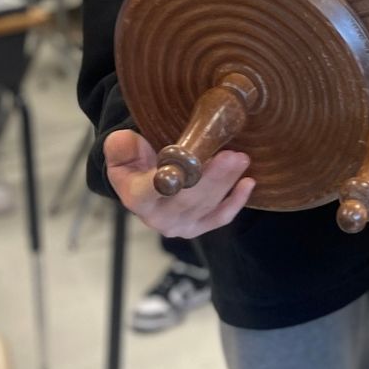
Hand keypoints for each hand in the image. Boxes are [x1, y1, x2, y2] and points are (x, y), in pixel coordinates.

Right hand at [103, 129, 252, 239]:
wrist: (141, 183)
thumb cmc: (133, 163)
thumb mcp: (120, 150)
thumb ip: (120, 146)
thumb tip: (127, 141)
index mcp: (137, 197)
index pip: (155, 188)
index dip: (176, 176)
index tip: (194, 160)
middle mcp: (158, 217)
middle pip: (190, 198)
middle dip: (213, 176)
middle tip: (233, 156)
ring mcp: (180, 226)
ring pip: (207, 205)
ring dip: (227, 182)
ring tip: (241, 160)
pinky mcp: (197, 228)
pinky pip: (220, 218)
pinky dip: (236, 202)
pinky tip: (248, 183)